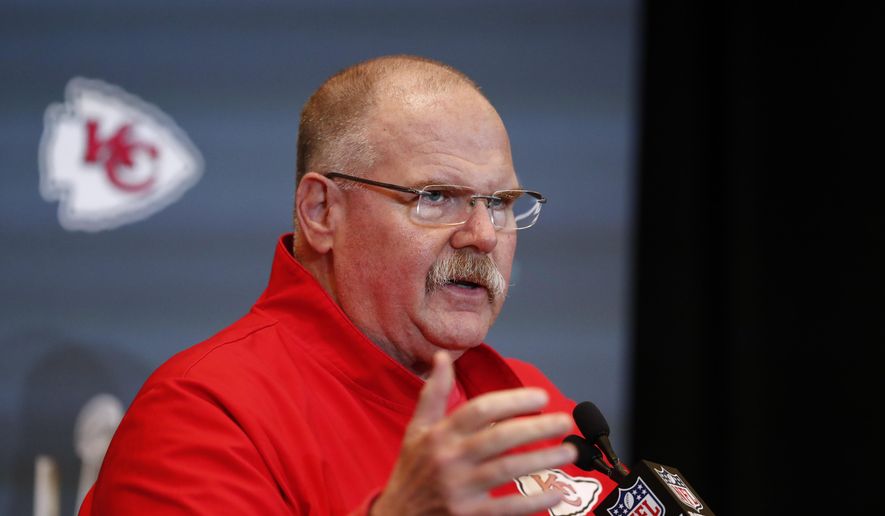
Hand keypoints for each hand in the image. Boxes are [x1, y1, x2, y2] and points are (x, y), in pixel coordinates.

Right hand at [371, 351, 577, 514]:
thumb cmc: (412, 468)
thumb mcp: (416, 428)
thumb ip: (433, 393)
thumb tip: (441, 356)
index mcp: (439, 434)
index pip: (480, 410)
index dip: (512, 400)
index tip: (540, 397)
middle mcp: (449, 458)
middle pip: (499, 437)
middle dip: (536, 427)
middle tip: (563, 421)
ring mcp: (459, 488)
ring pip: (507, 469)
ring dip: (542, 459)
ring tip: (568, 452)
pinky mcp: (468, 515)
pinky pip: (506, 508)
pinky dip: (533, 500)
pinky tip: (556, 491)